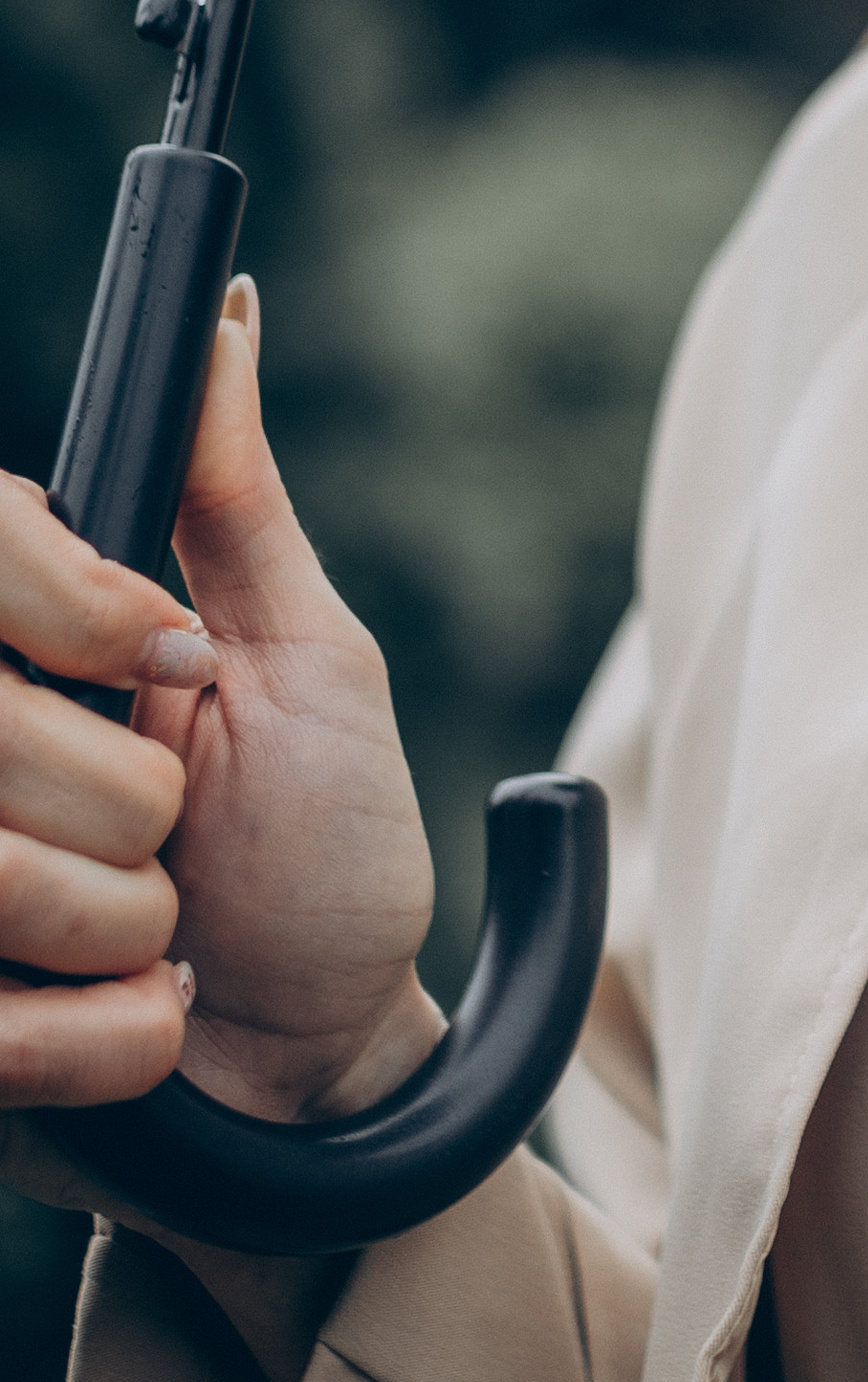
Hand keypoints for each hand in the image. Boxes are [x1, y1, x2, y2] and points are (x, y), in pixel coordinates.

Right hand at [0, 280, 439, 1120]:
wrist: (319, 1059)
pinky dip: (102, 1033)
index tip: (170, 666)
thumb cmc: (323, 849)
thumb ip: (237, 504)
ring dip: (116, 923)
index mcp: (22, 646)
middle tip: (181, 836)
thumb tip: (223, 322)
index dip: (73, 616)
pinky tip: (140, 1016)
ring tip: (159, 931)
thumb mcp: (309, 659)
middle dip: (128, 803)